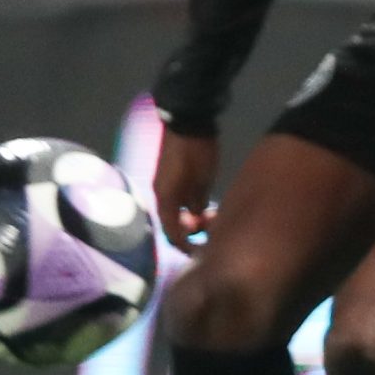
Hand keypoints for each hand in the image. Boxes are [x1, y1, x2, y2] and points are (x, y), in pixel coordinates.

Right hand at [153, 130, 218, 254]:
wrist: (189, 121)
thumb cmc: (197, 152)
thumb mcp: (202, 180)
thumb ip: (198, 203)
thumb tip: (197, 221)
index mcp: (165, 198)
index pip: (171, 232)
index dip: (185, 245)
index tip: (201, 254)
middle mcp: (162, 195)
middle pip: (172, 223)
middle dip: (189, 233)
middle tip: (211, 235)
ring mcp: (166, 185)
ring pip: (176, 212)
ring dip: (191, 220)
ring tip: (212, 221)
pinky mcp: (173, 178)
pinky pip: (179, 200)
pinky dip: (190, 208)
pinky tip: (205, 209)